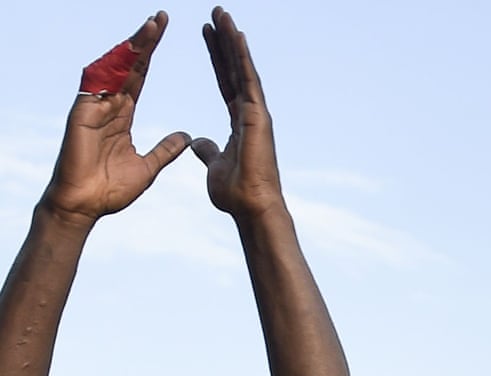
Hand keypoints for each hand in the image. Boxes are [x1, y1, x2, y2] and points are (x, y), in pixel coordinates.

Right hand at [43, 13, 189, 223]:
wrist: (85, 205)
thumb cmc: (111, 189)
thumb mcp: (148, 167)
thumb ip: (164, 150)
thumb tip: (186, 137)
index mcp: (123, 114)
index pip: (139, 77)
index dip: (151, 56)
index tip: (164, 36)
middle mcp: (108, 104)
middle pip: (128, 66)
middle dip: (145, 42)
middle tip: (162, 19)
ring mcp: (94, 106)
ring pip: (115, 69)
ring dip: (133, 48)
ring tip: (151, 28)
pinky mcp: (83, 113)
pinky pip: (97, 85)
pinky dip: (113, 69)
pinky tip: (128, 53)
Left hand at [192, 8, 283, 218]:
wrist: (251, 207)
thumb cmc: (236, 194)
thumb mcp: (215, 166)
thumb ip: (208, 151)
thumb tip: (198, 142)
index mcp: (239, 124)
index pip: (225, 83)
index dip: (216, 59)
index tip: (206, 35)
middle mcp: (250, 114)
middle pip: (233, 70)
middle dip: (223, 42)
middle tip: (215, 14)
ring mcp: (256, 114)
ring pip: (242, 69)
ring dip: (232, 40)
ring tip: (221, 13)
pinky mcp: (258, 115)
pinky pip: (247, 79)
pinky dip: (241, 55)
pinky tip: (234, 33)